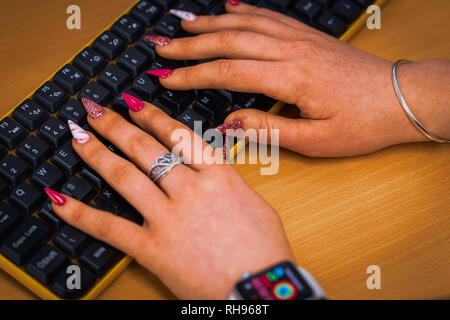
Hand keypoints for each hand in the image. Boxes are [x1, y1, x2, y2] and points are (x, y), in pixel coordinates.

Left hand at [49, 98, 294, 298]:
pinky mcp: (153, 248)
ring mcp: (169, 217)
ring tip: (78, 137)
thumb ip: (227, 181)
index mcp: (219, 175)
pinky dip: (81, 213)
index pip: (178, 135)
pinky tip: (59, 200)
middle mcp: (191, 189)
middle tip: (96, 110)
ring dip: (98, 153)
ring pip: (126, 176)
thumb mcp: (255, 202)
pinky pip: (110, 227)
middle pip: (146, 148)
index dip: (152, 116)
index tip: (133, 103)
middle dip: (117, 125)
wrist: (261, 287)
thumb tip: (211, 171)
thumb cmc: (266, 250)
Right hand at [153, 2, 449, 155]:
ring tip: (183, 24)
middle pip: (230, 40)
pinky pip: (270, 15)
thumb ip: (269, 129)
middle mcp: (291, 50)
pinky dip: (244, 10)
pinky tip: (228, 8)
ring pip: (246, 23)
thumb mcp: (315, 140)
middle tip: (161, 47)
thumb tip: (230, 122)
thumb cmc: (362, 123)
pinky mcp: (308, 35)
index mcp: (291, 78)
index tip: (166, 78)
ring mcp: (300, 38)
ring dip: (211, 22)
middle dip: (191, 45)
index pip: (228, 71)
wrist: (400, 98)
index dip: (192, 75)